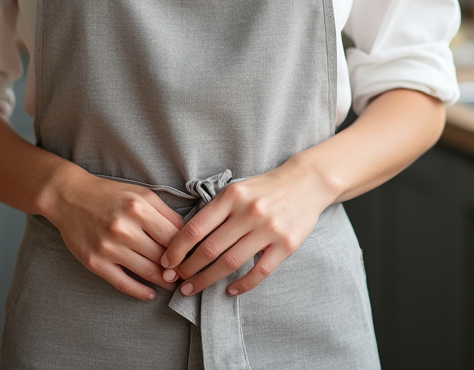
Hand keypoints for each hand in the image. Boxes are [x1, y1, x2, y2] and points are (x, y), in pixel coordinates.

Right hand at [44, 166, 185, 301]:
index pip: (174, 235)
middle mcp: (124, 227)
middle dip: (178, 267)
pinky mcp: (95, 262)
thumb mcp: (140, 193)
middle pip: (163, 256)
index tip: (193, 256)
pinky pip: (124, 283)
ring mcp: (108, 247)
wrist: (69, 197)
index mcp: (138, 207)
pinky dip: (141, 292)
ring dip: (164, 281)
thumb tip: (186, 234)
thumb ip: (164, 212)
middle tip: (186, 273)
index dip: (187, 248)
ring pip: (147, 272)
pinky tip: (151, 294)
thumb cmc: (109, 194)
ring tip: (172, 282)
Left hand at [160, 157, 332, 297]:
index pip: (197, 227)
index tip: (167, 262)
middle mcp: (248, 212)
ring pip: (230, 263)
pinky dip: (242, 285)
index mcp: (232, 195)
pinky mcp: (286, 245)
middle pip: (210, 249)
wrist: (305, 182)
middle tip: (176, 281)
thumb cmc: (264, 187)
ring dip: (208, 279)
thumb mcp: (237, 188)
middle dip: (189, 268)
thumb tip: (186, 237)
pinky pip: (259, 272)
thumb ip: (217, 209)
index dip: (178, 248)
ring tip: (193, 288)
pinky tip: (230, 291)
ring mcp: (268, 229)